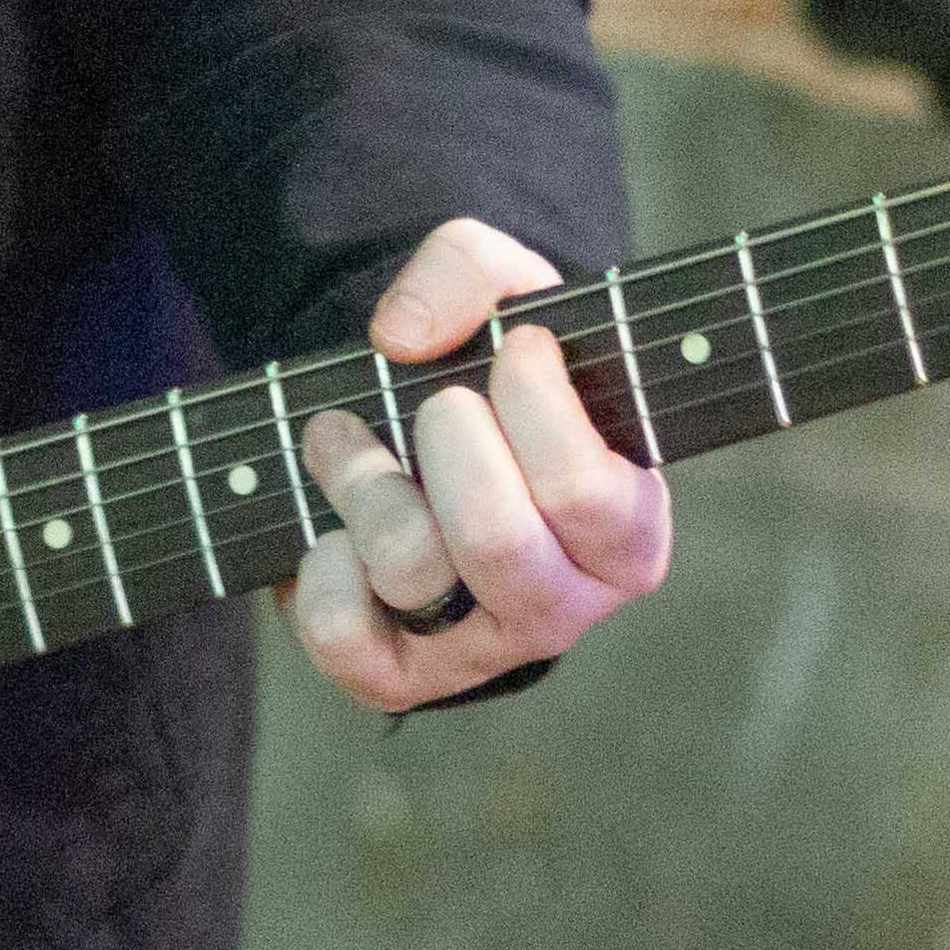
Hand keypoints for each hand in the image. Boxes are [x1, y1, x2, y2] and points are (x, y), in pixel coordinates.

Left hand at [288, 219, 670, 712]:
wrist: (418, 455)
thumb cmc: (490, 380)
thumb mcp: (505, 298)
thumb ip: (471, 272)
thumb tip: (404, 337)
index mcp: (628, 533)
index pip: (588, 493)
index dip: (536, 406)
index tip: (519, 346)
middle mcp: (567, 604)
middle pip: (496, 538)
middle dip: (442, 441)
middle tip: (432, 402)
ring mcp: (481, 648)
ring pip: (412, 570)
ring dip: (361, 478)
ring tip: (345, 440)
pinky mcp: (400, 677)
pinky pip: (346, 639)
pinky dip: (321, 571)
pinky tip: (333, 531)